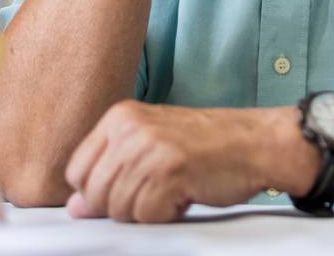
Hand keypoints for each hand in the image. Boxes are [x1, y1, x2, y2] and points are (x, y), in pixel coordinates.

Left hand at [62, 102, 316, 222]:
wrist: (258, 143)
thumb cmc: (207, 146)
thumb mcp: (151, 149)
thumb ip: (111, 173)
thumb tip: (76, 208)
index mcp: (120, 117)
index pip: (76, 171)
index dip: (96, 194)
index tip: (126, 190)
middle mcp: (130, 128)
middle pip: (94, 195)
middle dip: (122, 207)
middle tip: (156, 192)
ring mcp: (150, 148)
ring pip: (119, 209)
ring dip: (148, 211)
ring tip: (173, 190)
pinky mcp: (170, 171)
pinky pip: (148, 216)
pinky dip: (168, 215)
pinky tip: (186, 194)